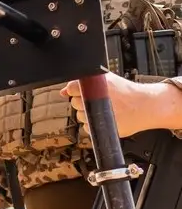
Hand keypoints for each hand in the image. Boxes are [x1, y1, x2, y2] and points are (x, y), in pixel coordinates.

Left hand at [62, 74, 181, 138]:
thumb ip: (82, 83)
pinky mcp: (101, 128)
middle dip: (84, 103)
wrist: (146, 107)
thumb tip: (63, 91)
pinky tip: (104, 119)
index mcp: (95, 86)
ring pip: (80, 116)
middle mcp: (94, 100)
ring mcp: (97, 115)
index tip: (84, 93)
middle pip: (75, 103)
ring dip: (88, 114)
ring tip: (105, 110)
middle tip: (98, 102)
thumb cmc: (127, 93)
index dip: (77, 91)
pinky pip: (87, 128)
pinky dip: (93, 125)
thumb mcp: (107, 80)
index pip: (71, 89)